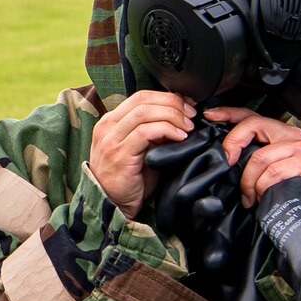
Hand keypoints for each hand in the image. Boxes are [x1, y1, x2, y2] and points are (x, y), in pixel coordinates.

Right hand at [89, 89, 196, 217]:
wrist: (112, 204)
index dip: (167, 97)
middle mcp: (108, 126)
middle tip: (192, 115)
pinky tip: (180, 137)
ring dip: (172, 116)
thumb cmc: (128, 178)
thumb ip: (153, 132)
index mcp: (111, 121)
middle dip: (173, 103)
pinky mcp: (120, 153)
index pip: (141, 96)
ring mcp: (111, 139)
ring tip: (188, 127)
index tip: (187, 106)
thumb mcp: (140, 149)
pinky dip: (166, 130)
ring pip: (145, 112)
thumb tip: (180, 119)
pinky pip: (145, 132)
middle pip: (143, 99)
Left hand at [205, 106, 300, 206]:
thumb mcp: (265, 165)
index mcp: (279, 132)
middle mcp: (291, 135)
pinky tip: (264, 196)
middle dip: (234, 144)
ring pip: (260, 157)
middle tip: (226, 164)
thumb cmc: (286, 185)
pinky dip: (263, 187)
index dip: (229, 112)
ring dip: (249, 181)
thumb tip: (225, 157)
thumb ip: (250, 155)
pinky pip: (273, 173)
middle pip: (254, 125)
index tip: (211, 114)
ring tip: (249, 195)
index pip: (252, 115)